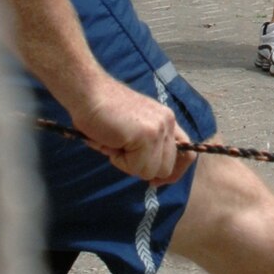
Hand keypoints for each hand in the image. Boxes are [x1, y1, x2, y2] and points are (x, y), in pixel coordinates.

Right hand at [68, 71, 191, 185]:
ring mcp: (159, 129)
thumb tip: (153, 174)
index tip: (155, 181)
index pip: (187, 154)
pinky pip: (136, 167)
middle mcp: (167, 123)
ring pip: (151, 171)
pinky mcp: (146, 135)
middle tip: (120, 150)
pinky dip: (119, 161)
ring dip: (128, 164)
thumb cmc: (102, 111)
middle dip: (142, 168)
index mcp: (166, 120)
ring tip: (114, 143)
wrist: (86, 92)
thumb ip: (148, 145)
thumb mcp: (133, 129)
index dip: (173, 171)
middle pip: (167, 168)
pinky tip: (110, 142)